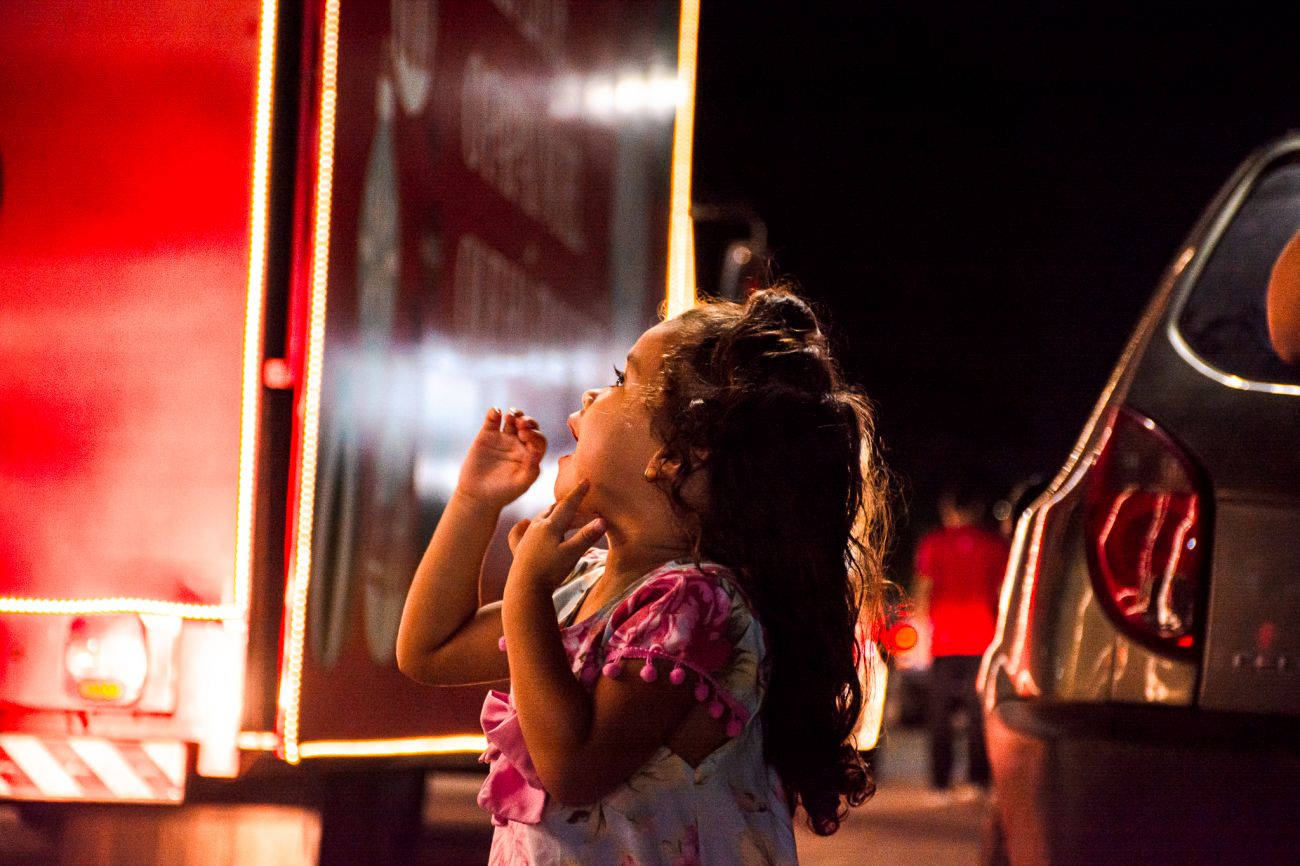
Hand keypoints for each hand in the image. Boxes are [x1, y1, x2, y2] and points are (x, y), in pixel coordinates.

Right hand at [457, 407, 546, 509]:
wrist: (477, 495)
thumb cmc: (503, 493)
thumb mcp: (520, 484)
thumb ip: (531, 470)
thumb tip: (537, 453)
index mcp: (531, 454)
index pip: (538, 439)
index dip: (535, 435)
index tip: (526, 437)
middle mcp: (519, 444)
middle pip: (528, 426)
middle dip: (527, 421)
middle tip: (522, 424)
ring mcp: (503, 438)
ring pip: (512, 419)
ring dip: (515, 414)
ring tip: (511, 416)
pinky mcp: (487, 435)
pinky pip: (492, 420)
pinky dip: (494, 413)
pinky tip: (496, 412)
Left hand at [506, 480, 605, 595]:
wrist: (525, 588)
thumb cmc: (550, 571)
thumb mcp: (572, 554)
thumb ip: (586, 536)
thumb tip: (603, 520)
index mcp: (550, 526)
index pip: (567, 505)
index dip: (578, 493)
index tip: (586, 481)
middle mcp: (536, 527)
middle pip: (554, 510)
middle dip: (568, 505)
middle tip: (580, 502)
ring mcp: (526, 538)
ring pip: (540, 518)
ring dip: (552, 513)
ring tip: (560, 512)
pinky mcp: (518, 550)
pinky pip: (519, 533)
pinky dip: (524, 526)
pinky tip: (525, 523)